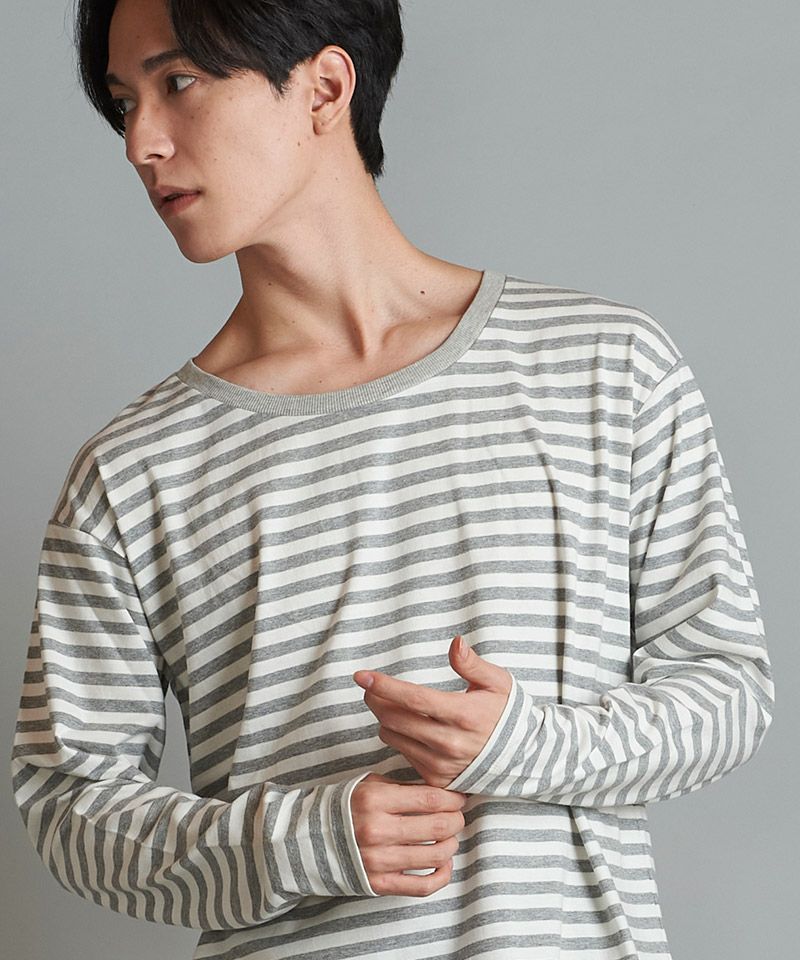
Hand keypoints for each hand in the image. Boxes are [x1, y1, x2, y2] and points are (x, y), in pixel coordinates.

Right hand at [350, 773, 467, 895]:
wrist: (307, 840)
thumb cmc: (343, 808)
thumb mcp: (369, 786)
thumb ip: (403, 789)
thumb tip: (441, 792)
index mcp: (375, 800)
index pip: (430, 799)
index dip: (453, 799)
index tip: (459, 798)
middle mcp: (377, 830)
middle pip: (437, 827)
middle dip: (456, 820)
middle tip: (458, 816)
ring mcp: (378, 860)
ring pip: (435, 856)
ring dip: (451, 845)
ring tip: (450, 837)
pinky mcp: (379, 884)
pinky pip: (422, 886)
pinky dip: (441, 875)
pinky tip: (444, 863)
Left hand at [353, 635, 512, 787]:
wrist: (522, 757)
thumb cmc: (506, 713)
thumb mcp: (497, 682)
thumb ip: (472, 664)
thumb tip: (456, 643)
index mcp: (463, 714)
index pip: (414, 698)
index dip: (384, 686)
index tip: (361, 676)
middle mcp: (449, 742)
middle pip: (395, 717)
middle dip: (376, 698)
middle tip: (371, 686)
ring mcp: (441, 764)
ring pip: (393, 736)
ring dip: (385, 717)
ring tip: (391, 705)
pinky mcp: (436, 779)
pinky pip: (403, 754)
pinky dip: (399, 737)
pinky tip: (408, 727)